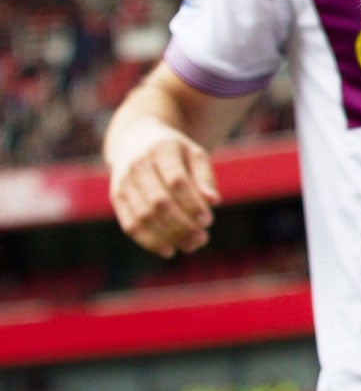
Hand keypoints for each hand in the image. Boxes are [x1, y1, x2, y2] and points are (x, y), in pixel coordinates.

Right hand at [109, 125, 219, 256]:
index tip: (208, 221)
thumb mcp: (194, 155)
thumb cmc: (175, 152)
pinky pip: (129, 224)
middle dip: (182, 225)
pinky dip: (148, 241)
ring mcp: (123, 182)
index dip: (192, 203)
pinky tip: (169, 250)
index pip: (176, 181)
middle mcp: (138, 165)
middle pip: (159, 202)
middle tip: (202, 240)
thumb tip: (213, 201)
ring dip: (167, 236)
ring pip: (143, 216)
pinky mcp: (116, 197)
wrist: (136, 140)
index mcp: (161, 150)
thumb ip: (204, 177)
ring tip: (190, 246)